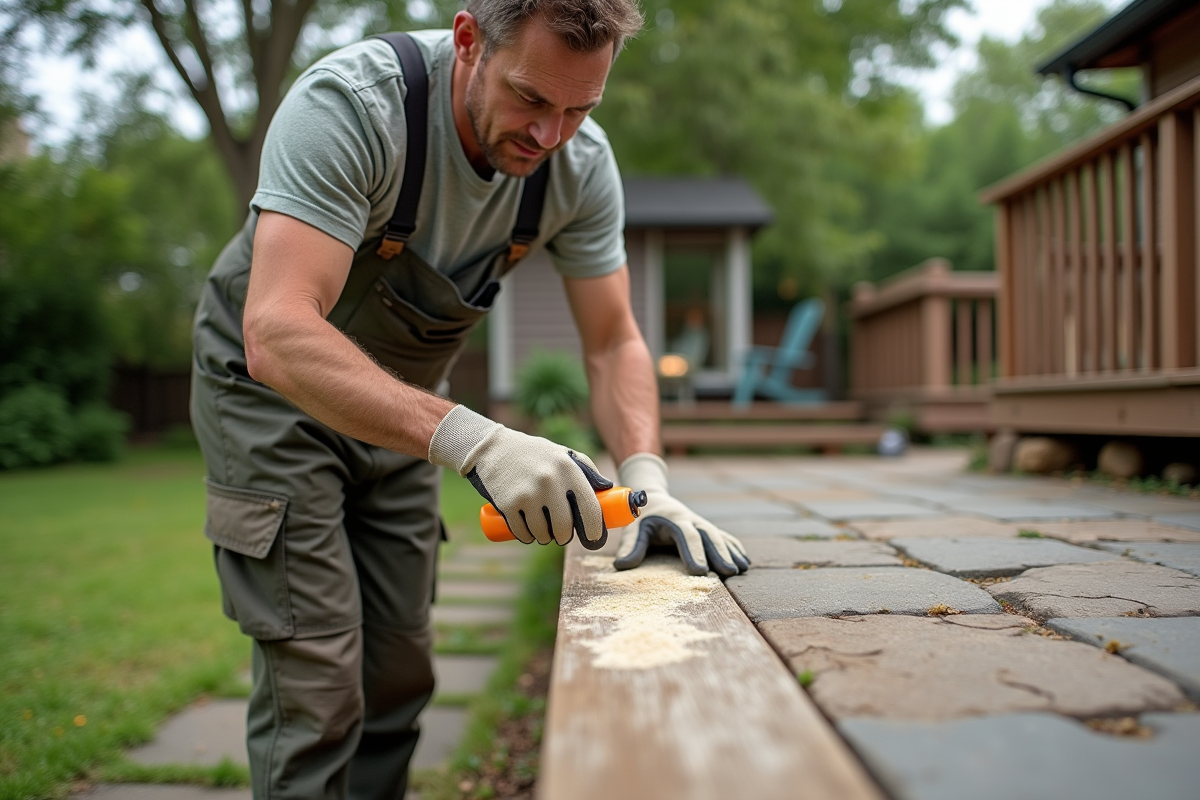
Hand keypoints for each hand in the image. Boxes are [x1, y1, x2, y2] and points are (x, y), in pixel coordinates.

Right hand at [428, 406, 612, 546]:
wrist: (493, 448)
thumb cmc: (535, 454)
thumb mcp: (563, 455)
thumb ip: (587, 470)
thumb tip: (609, 490)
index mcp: (568, 468)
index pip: (589, 508)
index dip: (594, 530)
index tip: (593, 539)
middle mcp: (550, 481)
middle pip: (564, 527)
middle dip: (564, 536)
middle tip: (561, 534)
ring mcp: (527, 494)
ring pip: (543, 534)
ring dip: (544, 538)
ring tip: (542, 529)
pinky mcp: (508, 504)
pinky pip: (523, 533)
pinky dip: (527, 537)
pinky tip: (528, 532)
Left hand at [613, 453, 749, 576]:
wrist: (651, 498)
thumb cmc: (640, 516)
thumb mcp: (633, 527)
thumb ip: (630, 545)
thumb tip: (621, 566)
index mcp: (674, 519)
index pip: (686, 536)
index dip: (693, 552)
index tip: (700, 571)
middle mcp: (691, 519)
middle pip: (709, 536)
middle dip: (720, 553)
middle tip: (730, 572)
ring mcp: (700, 523)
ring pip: (719, 536)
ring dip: (731, 552)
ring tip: (742, 568)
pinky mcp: (705, 528)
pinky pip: (723, 537)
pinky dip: (734, 548)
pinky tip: (745, 561)